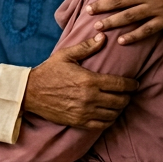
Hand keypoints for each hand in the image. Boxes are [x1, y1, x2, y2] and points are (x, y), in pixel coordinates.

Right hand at [23, 35, 137, 128]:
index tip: (134, 83)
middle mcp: (89, 97)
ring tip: (117, 103)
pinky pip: (102, 124)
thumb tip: (103, 37)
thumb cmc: (48, 72)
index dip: (131, 84)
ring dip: (118, 108)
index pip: (121, 84)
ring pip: (113, 113)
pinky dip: (109, 119)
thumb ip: (86, 47)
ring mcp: (84, 112)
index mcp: (89, 80)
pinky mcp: (79, 122)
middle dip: (127, 96)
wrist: (29, 93)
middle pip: (121, 100)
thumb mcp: (65, 56)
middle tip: (126, 93)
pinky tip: (108, 114)